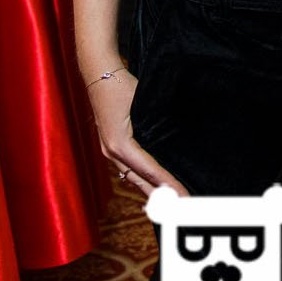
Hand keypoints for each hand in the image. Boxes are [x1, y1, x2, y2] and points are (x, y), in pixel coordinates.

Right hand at [86, 68, 186, 197]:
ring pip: (133, 178)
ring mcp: (109, 151)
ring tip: (170, 202)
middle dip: (161, 196)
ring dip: (151, 190)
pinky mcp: (111, 146)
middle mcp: (112, 152)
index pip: (149, 170)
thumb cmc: (121, 85)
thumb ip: (157, 126)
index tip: (182, 195)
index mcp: (119, 144)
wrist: (99, 74)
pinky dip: (143, 179)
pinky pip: (128, 169)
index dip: (167, 184)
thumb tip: (176, 143)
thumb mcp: (143, 105)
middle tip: (181, 206)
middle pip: (140, 181)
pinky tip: (154, 185)